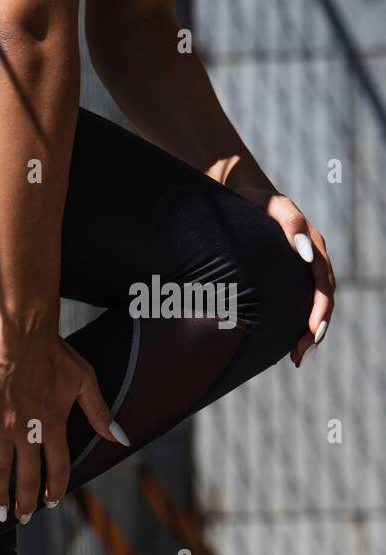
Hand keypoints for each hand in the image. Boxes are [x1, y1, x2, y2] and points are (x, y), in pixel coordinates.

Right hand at [0, 327, 126, 522]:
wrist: (24, 335)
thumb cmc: (57, 355)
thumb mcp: (86, 382)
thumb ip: (101, 415)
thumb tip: (122, 440)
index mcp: (54, 426)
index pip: (57, 469)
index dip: (54, 489)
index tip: (50, 502)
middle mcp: (28, 432)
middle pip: (26, 477)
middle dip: (25, 502)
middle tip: (22, 517)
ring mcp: (2, 424)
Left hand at [235, 188, 335, 367]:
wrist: (241, 189)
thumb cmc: (255, 198)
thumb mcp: (273, 205)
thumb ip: (291, 224)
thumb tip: (306, 254)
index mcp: (312, 245)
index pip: (323, 285)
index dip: (320, 311)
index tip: (313, 334)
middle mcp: (310, 257)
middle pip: (320, 299)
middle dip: (314, 329)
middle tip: (299, 355)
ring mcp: (298, 265)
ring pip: (310, 303)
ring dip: (306, 330)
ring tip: (295, 356)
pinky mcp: (284, 271)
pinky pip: (295, 298)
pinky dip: (293, 320)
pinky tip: (283, 339)